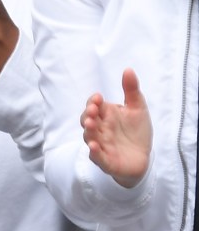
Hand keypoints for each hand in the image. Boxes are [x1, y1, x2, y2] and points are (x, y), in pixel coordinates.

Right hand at [82, 69, 152, 187]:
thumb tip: (128, 69)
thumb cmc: (137, 132)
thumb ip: (131, 90)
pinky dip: (94, 152)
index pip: (93, 105)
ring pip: (89, 137)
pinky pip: (97, 156)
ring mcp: (101, 144)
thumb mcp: (138, 109)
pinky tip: (94, 146)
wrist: (143, 158)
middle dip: (87, 114)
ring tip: (91, 125)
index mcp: (105, 115)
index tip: (98, 98)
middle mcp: (99, 129)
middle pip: (86, 120)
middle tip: (93, 110)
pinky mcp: (106, 160)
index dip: (92, 102)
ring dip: (88, 131)